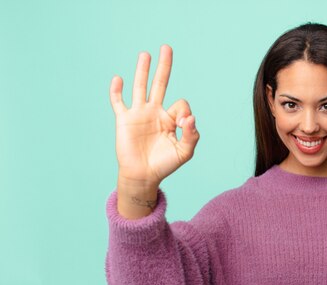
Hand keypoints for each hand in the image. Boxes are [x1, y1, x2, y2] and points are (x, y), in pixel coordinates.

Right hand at [109, 44, 199, 186]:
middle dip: (164, 67)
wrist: (143, 175)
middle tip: (167, 48)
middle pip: (160, 84)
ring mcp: (139, 114)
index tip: (184, 125)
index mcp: (171, 119)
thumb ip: (192, 135)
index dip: (185, 113)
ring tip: (146, 54)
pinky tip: (118, 79)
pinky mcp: (124, 120)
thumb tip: (191, 118)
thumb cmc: (165, 164)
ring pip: (141, 87)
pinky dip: (117, 91)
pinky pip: (118, 102)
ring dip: (143, 70)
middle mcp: (155, 112)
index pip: (181, 105)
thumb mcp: (185, 152)